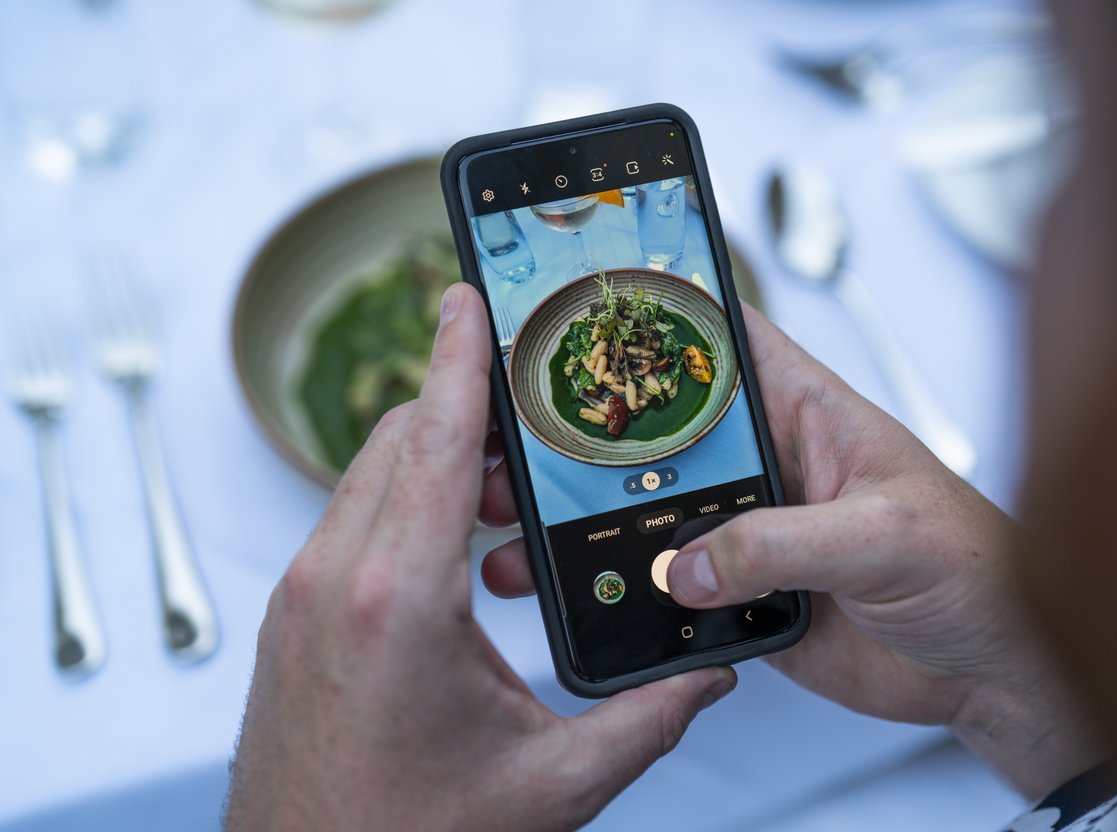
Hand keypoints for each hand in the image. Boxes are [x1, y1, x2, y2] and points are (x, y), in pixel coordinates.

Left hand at [225, 283, 735, 831]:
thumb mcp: (550, 785)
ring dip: (430, 457)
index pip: (431, 442)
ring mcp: (302, 595)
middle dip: (461, 407)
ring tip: (498, 488)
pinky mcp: (293, 615)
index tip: (466, 296)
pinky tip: (452, 541)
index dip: (457, 359)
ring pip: (368, 476)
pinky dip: (401, 500)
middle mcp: (335, 582)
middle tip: (523, 412)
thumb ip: (645, 721)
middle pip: (398, 442)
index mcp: (399, 602)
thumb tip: (708, 676)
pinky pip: (349, 518)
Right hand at [481, 304, 1105, 798]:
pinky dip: (632, 593)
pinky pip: (673, 588)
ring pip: (656, 511)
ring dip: (600, 520)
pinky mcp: (746, 597)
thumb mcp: (884, 537)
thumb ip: (784, 542)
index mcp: (810, 414)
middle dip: (597, 430)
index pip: (728, 338)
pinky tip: (594, 594)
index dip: (664, 313)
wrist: (992, 674)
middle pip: (666, 430)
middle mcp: (772, 466)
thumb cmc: (978, 572)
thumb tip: (692, 563)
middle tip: (528, 438)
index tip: (589, 303)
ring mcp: (753, 532)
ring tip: (534, 523)